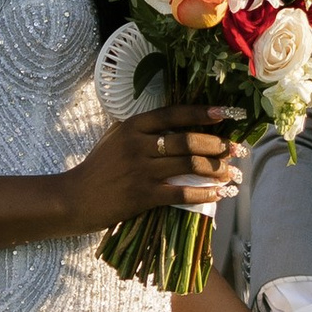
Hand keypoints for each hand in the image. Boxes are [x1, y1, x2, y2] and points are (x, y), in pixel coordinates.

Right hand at [61, 107, 241, 232]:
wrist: (75, 198)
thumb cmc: (97, 168)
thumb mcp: (115, 138)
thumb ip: (142, 130)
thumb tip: (177, 125)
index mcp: (132, 126)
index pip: (173, 114)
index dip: (202, 113)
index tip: (226, 113)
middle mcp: (138, 145)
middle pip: (187, 141)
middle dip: (218, 145)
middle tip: (237, 150)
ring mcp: (141, 170)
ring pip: (188, 166)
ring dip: (216, 169)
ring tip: (233, 173)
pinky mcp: (143, 196)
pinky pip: (181, 192)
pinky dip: (204, 193)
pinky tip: (219, 194)